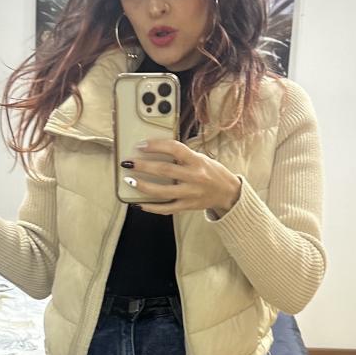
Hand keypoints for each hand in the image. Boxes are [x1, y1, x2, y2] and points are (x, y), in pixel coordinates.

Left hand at [124, 140, 241, 217]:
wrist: (227, 192)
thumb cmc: (211, 172)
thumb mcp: (200, 158)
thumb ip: (182, 155)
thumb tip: (155, 150)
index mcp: (197, 161)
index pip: (175, 149)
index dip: (156, 146)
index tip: (141, 145)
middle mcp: (194, 177)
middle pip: (164, 170)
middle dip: (143, 166)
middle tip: (128, 163)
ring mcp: (190, 194)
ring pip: (162, 192)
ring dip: (143, 186)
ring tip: (130, 181)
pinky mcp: (187, 206)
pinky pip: (166, 209)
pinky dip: (151, 207)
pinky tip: (139, 204)